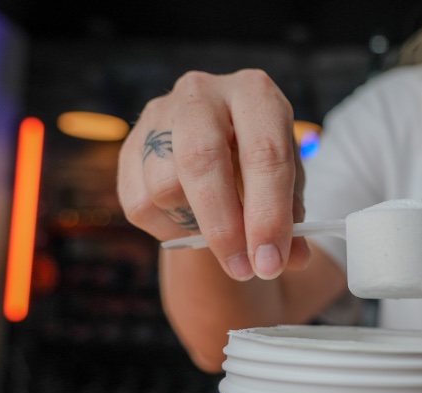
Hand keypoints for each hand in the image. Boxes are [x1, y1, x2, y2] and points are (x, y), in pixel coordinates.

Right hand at [118, 69, 309, 279]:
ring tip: (223, 240)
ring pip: (165, 186)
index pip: (263, 153)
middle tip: (243, 269)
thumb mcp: (288, 187)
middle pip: (202, 160)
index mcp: (255, 93)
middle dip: (224, 226)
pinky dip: (170, 229)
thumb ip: (291, 221)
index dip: (268, 214)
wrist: (221, 154)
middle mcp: (203, 93)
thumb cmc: (261, 168)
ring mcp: (159, 114)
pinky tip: (193, 225)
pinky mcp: (129, 144)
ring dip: (197, 229)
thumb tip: (292, 258)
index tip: (270, 261)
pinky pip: (139, 203)